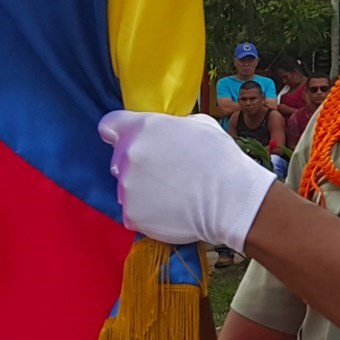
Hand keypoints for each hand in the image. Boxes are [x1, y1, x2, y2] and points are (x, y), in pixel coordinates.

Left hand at [97, 110, 275, 252]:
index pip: (109, 125)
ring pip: (127, 187)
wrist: (230, 199)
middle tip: (165, 172)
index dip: (118, 132)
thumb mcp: (199, 125)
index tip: (125, 139)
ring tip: (173, 193)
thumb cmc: (221, 159)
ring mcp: (126, 187)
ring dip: (142, 189)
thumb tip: (167, 134)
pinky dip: (148, 212)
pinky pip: (133, 211)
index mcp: (143, 128)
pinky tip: (171, 209)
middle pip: (119, 159)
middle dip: (137, 164)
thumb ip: (171, 127)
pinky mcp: (130, 214)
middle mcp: (128, 155)